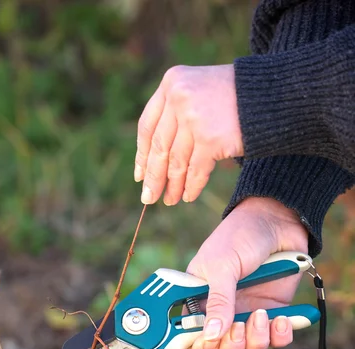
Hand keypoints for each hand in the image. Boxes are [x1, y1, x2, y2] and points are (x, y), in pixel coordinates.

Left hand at [135, 65, 242, 205]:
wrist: (273, 94)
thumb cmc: (237, 96)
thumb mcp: (199, 92)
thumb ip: (176, 114)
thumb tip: (152, 160)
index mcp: (171, 83)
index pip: (148, 126)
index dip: (142, 154)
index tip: (139, 176)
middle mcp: (179, 97)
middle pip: (159, 147)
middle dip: (154, 177)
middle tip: (148, 198)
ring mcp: (194, 118)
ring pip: (176, 161)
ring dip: (172, 185)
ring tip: (169, 200)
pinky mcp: (211, 138)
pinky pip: (196, 170)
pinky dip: (192, 186)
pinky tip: (188, 196)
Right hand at [185, 197, 308, 348]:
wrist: (278, 222)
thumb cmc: (240, 236)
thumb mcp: (222, 266)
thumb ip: (218, 301)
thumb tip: (210, 335)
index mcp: (197, 300)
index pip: (188, 336)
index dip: (197, 345)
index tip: (208, 342)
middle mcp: (220, 312)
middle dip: (230, 347)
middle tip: (238, 327)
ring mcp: (246, 315)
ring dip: (255, 340)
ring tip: (262, 315)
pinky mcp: (272, 314)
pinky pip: (275, 340)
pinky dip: (279, 336)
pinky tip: (282, 319)